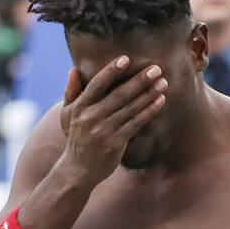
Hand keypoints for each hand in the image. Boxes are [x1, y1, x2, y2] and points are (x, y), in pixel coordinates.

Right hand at [57, 55, 165, 186]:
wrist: (78, 169)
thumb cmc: (75, 137)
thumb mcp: (67, 114)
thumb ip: (71, 92)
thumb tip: (73, 70)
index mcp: (80, 106)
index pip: (96, 84)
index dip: (111, 71)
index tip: (126, 59)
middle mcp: (91, 117)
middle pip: (119, 94)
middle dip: (139, 80)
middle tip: (156, 68)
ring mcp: (104, 130)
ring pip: (131, 108)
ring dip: (149, 94)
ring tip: (163, 82)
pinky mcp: (116, 142)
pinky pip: (136, 123)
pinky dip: (149, 111)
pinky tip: (160, 101)